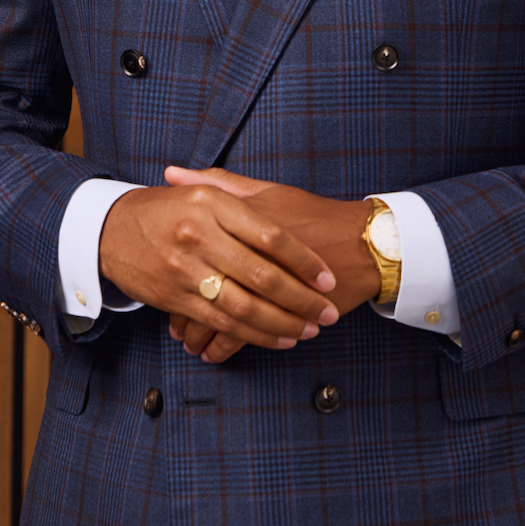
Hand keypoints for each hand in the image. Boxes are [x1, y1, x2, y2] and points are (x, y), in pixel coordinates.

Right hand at [99, 184, 339, 352]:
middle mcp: (199, 235)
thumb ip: (237, 191)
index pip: (272, 236)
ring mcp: (185, 269)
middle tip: (327, 311)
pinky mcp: (175, 298)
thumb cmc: (164, 208)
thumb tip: (282, 204)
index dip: (304, 261)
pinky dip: (253, 334)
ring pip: (245, 305)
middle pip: (263, 275)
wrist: (108, 229)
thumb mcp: (199, 189)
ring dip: (283, 323)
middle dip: (301, 299)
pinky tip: (277, 338)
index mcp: (212, 204)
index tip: (327, 277)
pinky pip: (222, 322)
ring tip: (309, 329)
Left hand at [162, 167, 378, 361]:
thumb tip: (172, 173)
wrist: (360, 241)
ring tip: (192, 344)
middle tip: (173, 326)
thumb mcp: (265, 191)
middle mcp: (250, 252)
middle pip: (203, 287)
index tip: (163, 281)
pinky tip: (215, 353)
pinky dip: (225, 347)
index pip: (194, 249)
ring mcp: (268, 284)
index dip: (175, 269)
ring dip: (201, 335)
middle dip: (184, 314)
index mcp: (240, 222)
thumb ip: (217, 183)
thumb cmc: (311, 214)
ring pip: (220, 316)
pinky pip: (244, 335)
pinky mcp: (286, 310)